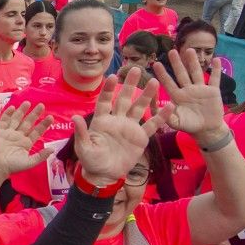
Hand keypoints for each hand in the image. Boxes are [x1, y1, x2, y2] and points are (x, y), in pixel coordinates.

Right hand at [0, 103, 55, 176]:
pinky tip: (12, 108)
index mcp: (27, 143)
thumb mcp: (29, 162)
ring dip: (22, 111)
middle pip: (28, 122)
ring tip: (27, 103)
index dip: (43, 124)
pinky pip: (4, 121)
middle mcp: (19, 136)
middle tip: (41, 105)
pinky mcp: (0, 132)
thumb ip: (41, 156)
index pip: (37, 131)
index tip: (50, 117)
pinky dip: (7, 114)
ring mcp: (9, 133)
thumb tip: (52, 149)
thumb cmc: (13, 166)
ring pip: (16, 119)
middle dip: (34, 114)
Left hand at [71, 67, 170, 185]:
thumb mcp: (84, 148)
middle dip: (130, 85)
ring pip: (139, 108)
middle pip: (124, 99)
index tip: (112, 76)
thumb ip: (81, 133)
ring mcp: (130, 127)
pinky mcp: (140, 137)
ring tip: (154, 81)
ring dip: (146, 95)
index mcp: (102, 120)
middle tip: (136, 69)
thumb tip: (74, 118)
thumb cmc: (91, 160)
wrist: (105, 175)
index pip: (105, 101)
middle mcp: (117, 120)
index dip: (108, 89)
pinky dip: (161, 117)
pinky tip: (170, 106)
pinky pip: (152, 125)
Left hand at [153, 49, 225, 138]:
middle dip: (176, 63)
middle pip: (181, 74)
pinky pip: (214, 79)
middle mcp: (188, 90)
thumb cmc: (189, 125)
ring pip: (196, 73)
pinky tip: (217, 60)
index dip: (162, 74)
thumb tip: (156, 107)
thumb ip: (165, 116)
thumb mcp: (175, 122)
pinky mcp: (213, 91)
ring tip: (190, 50)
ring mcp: (200, 89)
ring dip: (193, 62)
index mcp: (178, 96)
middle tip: (171, 51)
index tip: (155, 63)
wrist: (207, 129)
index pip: (168, 82)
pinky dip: (216, 70)